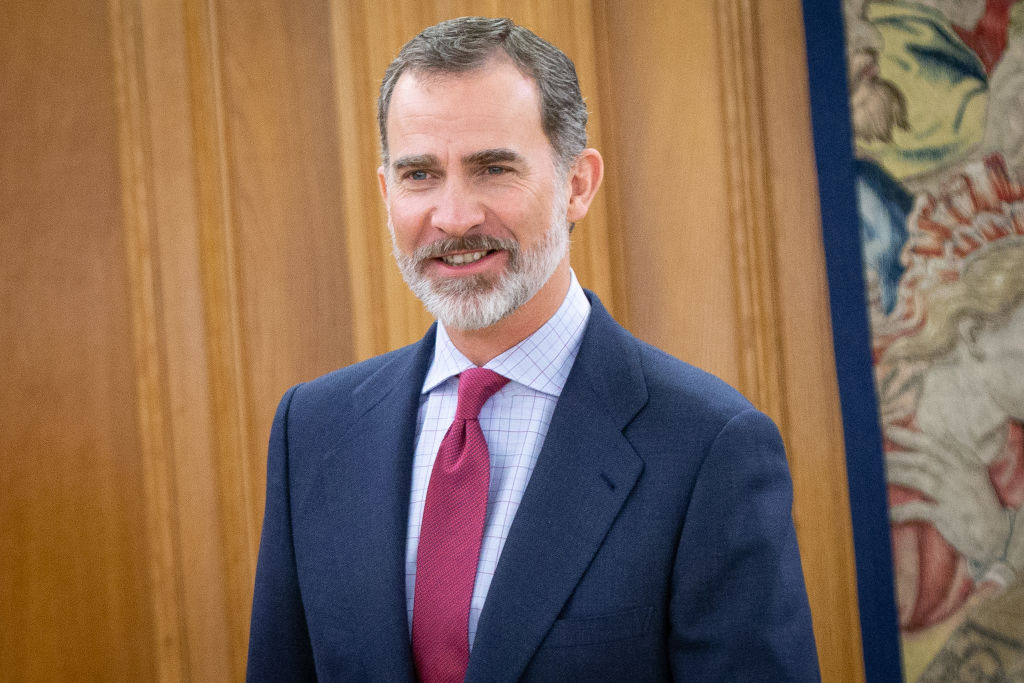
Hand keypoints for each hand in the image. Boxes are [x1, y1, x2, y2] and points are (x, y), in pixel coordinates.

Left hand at [886, 426, 1010, 565]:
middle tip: (870, 453)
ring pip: (919, 479)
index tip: (887, 430)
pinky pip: (920, 510)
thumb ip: (950, 455)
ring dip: (894, 475)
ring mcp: (956, 494)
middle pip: (923, 459)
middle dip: (896, 455)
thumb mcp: (969, 473)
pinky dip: (902, 511)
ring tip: (872, 475)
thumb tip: (929, 433)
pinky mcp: (950, 515)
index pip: (934, 443)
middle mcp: (961, 474)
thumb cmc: (975, 501)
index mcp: (965, 461)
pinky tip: (885, 513)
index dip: (910, 436)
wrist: (998, 534)